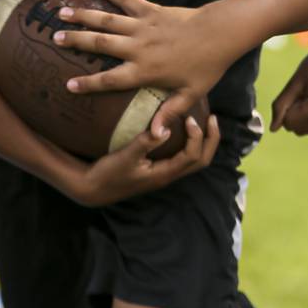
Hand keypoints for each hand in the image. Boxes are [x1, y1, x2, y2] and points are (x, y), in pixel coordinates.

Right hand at [57, 0, 234, 140]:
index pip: (110, 80)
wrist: (220, 33)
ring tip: (62, 12)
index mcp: (145, 71)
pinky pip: (127, 0)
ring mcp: (143, 26)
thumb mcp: (190, 94)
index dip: (88, 84)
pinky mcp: (151, 10)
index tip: (68, 86)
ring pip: (107, 20)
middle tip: (53, 39)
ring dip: (84, 15)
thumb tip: (155, 134)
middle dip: (75, 41)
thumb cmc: (207, 66)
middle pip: (100, 44)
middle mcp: (138, 48)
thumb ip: (170, 112)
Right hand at [72, 114, 219, 207]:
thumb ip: (145, 142)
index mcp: (164, 173)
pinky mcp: (157, 170)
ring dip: (203, 142)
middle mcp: (168, 176)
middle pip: (201, 161)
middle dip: (211, 140)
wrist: (94, 189)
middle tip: (213, 119)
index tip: (189, 118)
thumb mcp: (125, 156)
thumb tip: (165, 129)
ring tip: (204, 122)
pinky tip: (182, 130)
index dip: (197, 136)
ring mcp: (163, 174)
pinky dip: (190, 143)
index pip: (193, 156)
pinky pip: (182, 157)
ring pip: (194, 160)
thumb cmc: (108, 174)